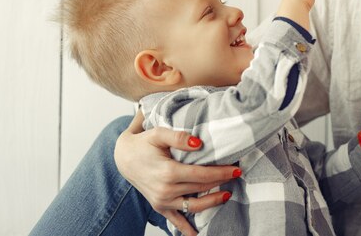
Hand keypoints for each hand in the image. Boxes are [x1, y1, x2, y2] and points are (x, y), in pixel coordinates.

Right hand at [114, 111, 240, 235]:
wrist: (123, 158)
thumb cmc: (143, 144)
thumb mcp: (159, 134)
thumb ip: (179, 137)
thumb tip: (199, 143)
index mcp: (168, 172)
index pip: (202, 175)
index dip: (221, 173)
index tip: (236, 169)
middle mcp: (165, 190)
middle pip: (201, 188)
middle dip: (221, 182)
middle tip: (237, 175)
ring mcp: (162, 201)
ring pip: (194, 206)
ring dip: (212, 202)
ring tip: (227, 195)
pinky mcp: (159, 206)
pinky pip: (176, 220)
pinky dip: (188, 229)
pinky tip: (199, 234)